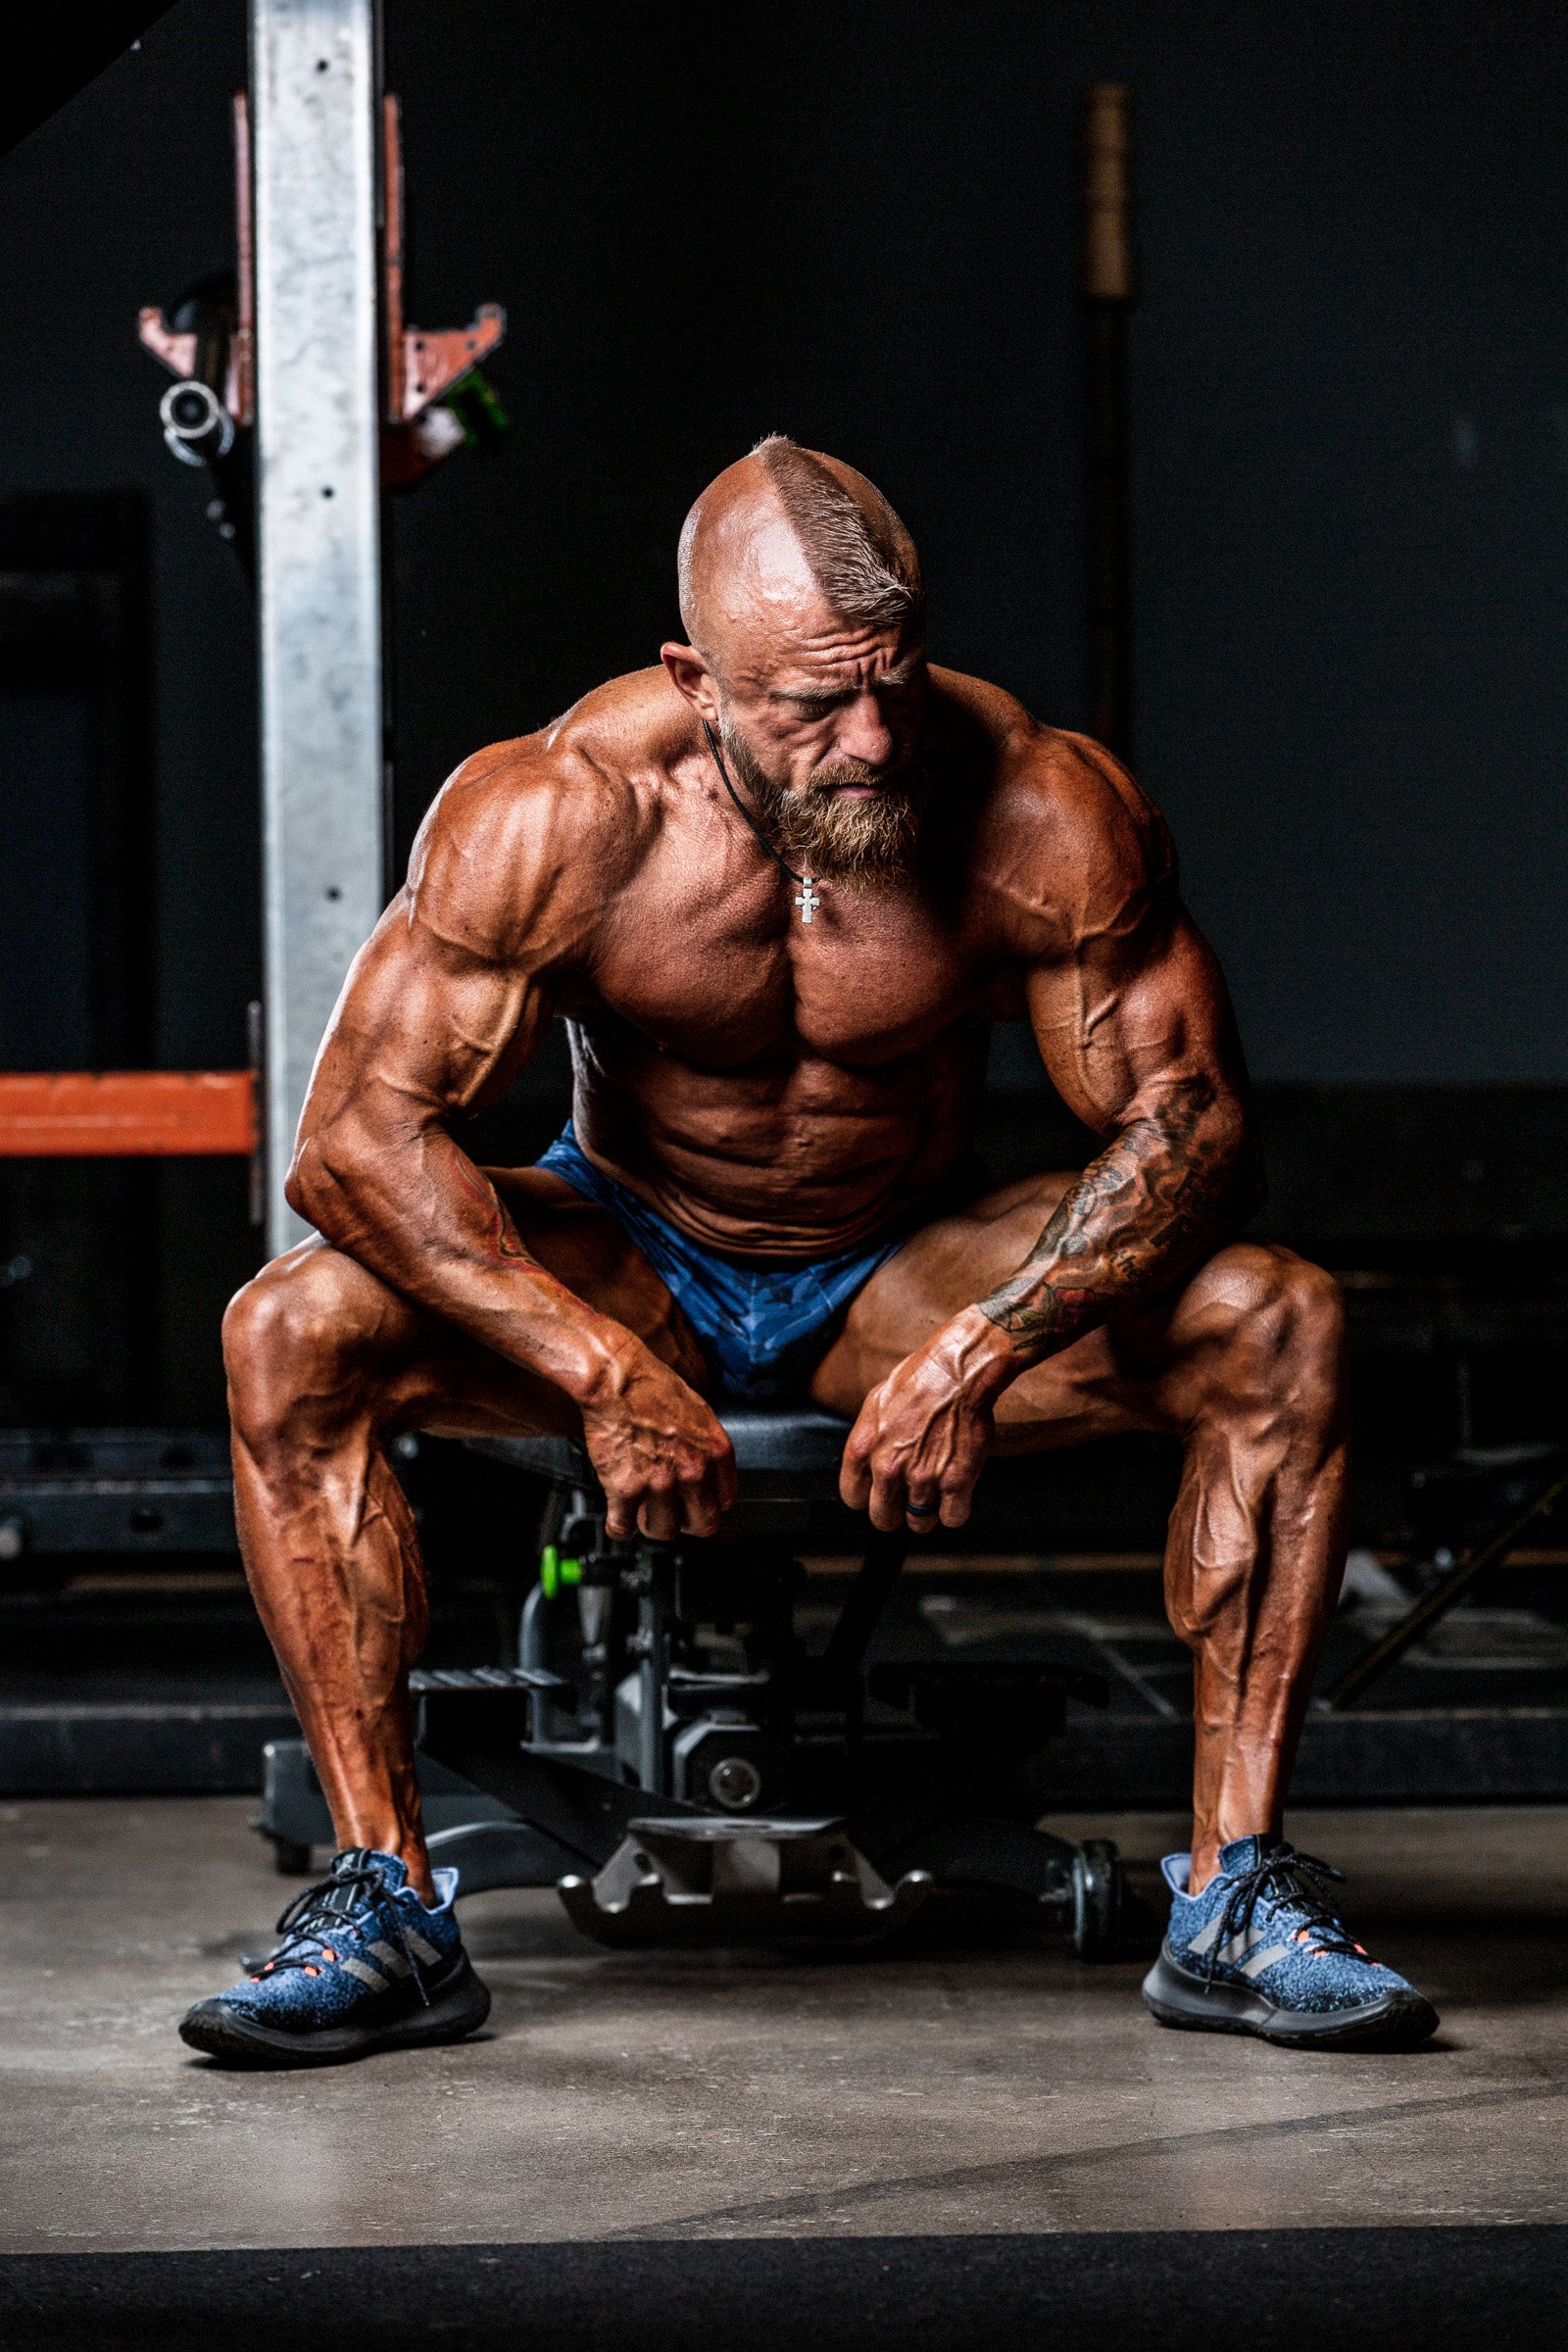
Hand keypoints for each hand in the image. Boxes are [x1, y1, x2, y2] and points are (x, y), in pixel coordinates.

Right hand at [579, 1342, 736, 1540]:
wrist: (617, 1379)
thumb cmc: (653, 1387)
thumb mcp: (699, 1412)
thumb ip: (706, 1447)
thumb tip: (707, 1471)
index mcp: (716, 1451)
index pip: (725, 1500)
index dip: (708, 1505)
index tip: (696, 1505)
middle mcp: (694, 1471)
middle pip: (702, 1524)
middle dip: (687, 1523)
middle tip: (673, 1516)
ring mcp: (660, 1483)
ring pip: (664, 1530)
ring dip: (652, 1525)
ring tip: (642, 1513)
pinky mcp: (625, 1489)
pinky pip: (623, 1527)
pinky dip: (618, 1527)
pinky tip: (617, 1520)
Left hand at [839, 1309, 1011, 1533]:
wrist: (958, 1371)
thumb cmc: (920, 1378)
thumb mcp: (876, 1403)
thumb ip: (869, 1439)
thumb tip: (869, 1461)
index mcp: (863, 1448)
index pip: (853, 1497)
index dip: (869, 1497)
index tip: (881, 1493)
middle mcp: (887, 1467)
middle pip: (883, 1519)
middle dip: (896, 1513)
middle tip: (909, 1500)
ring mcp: (921, 1477)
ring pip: (919, 1523)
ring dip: (928, 1512)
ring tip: (936, 1493)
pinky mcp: (955, 1481)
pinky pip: (952, 1518)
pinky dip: (956, 1510)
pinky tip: (957, 1493)